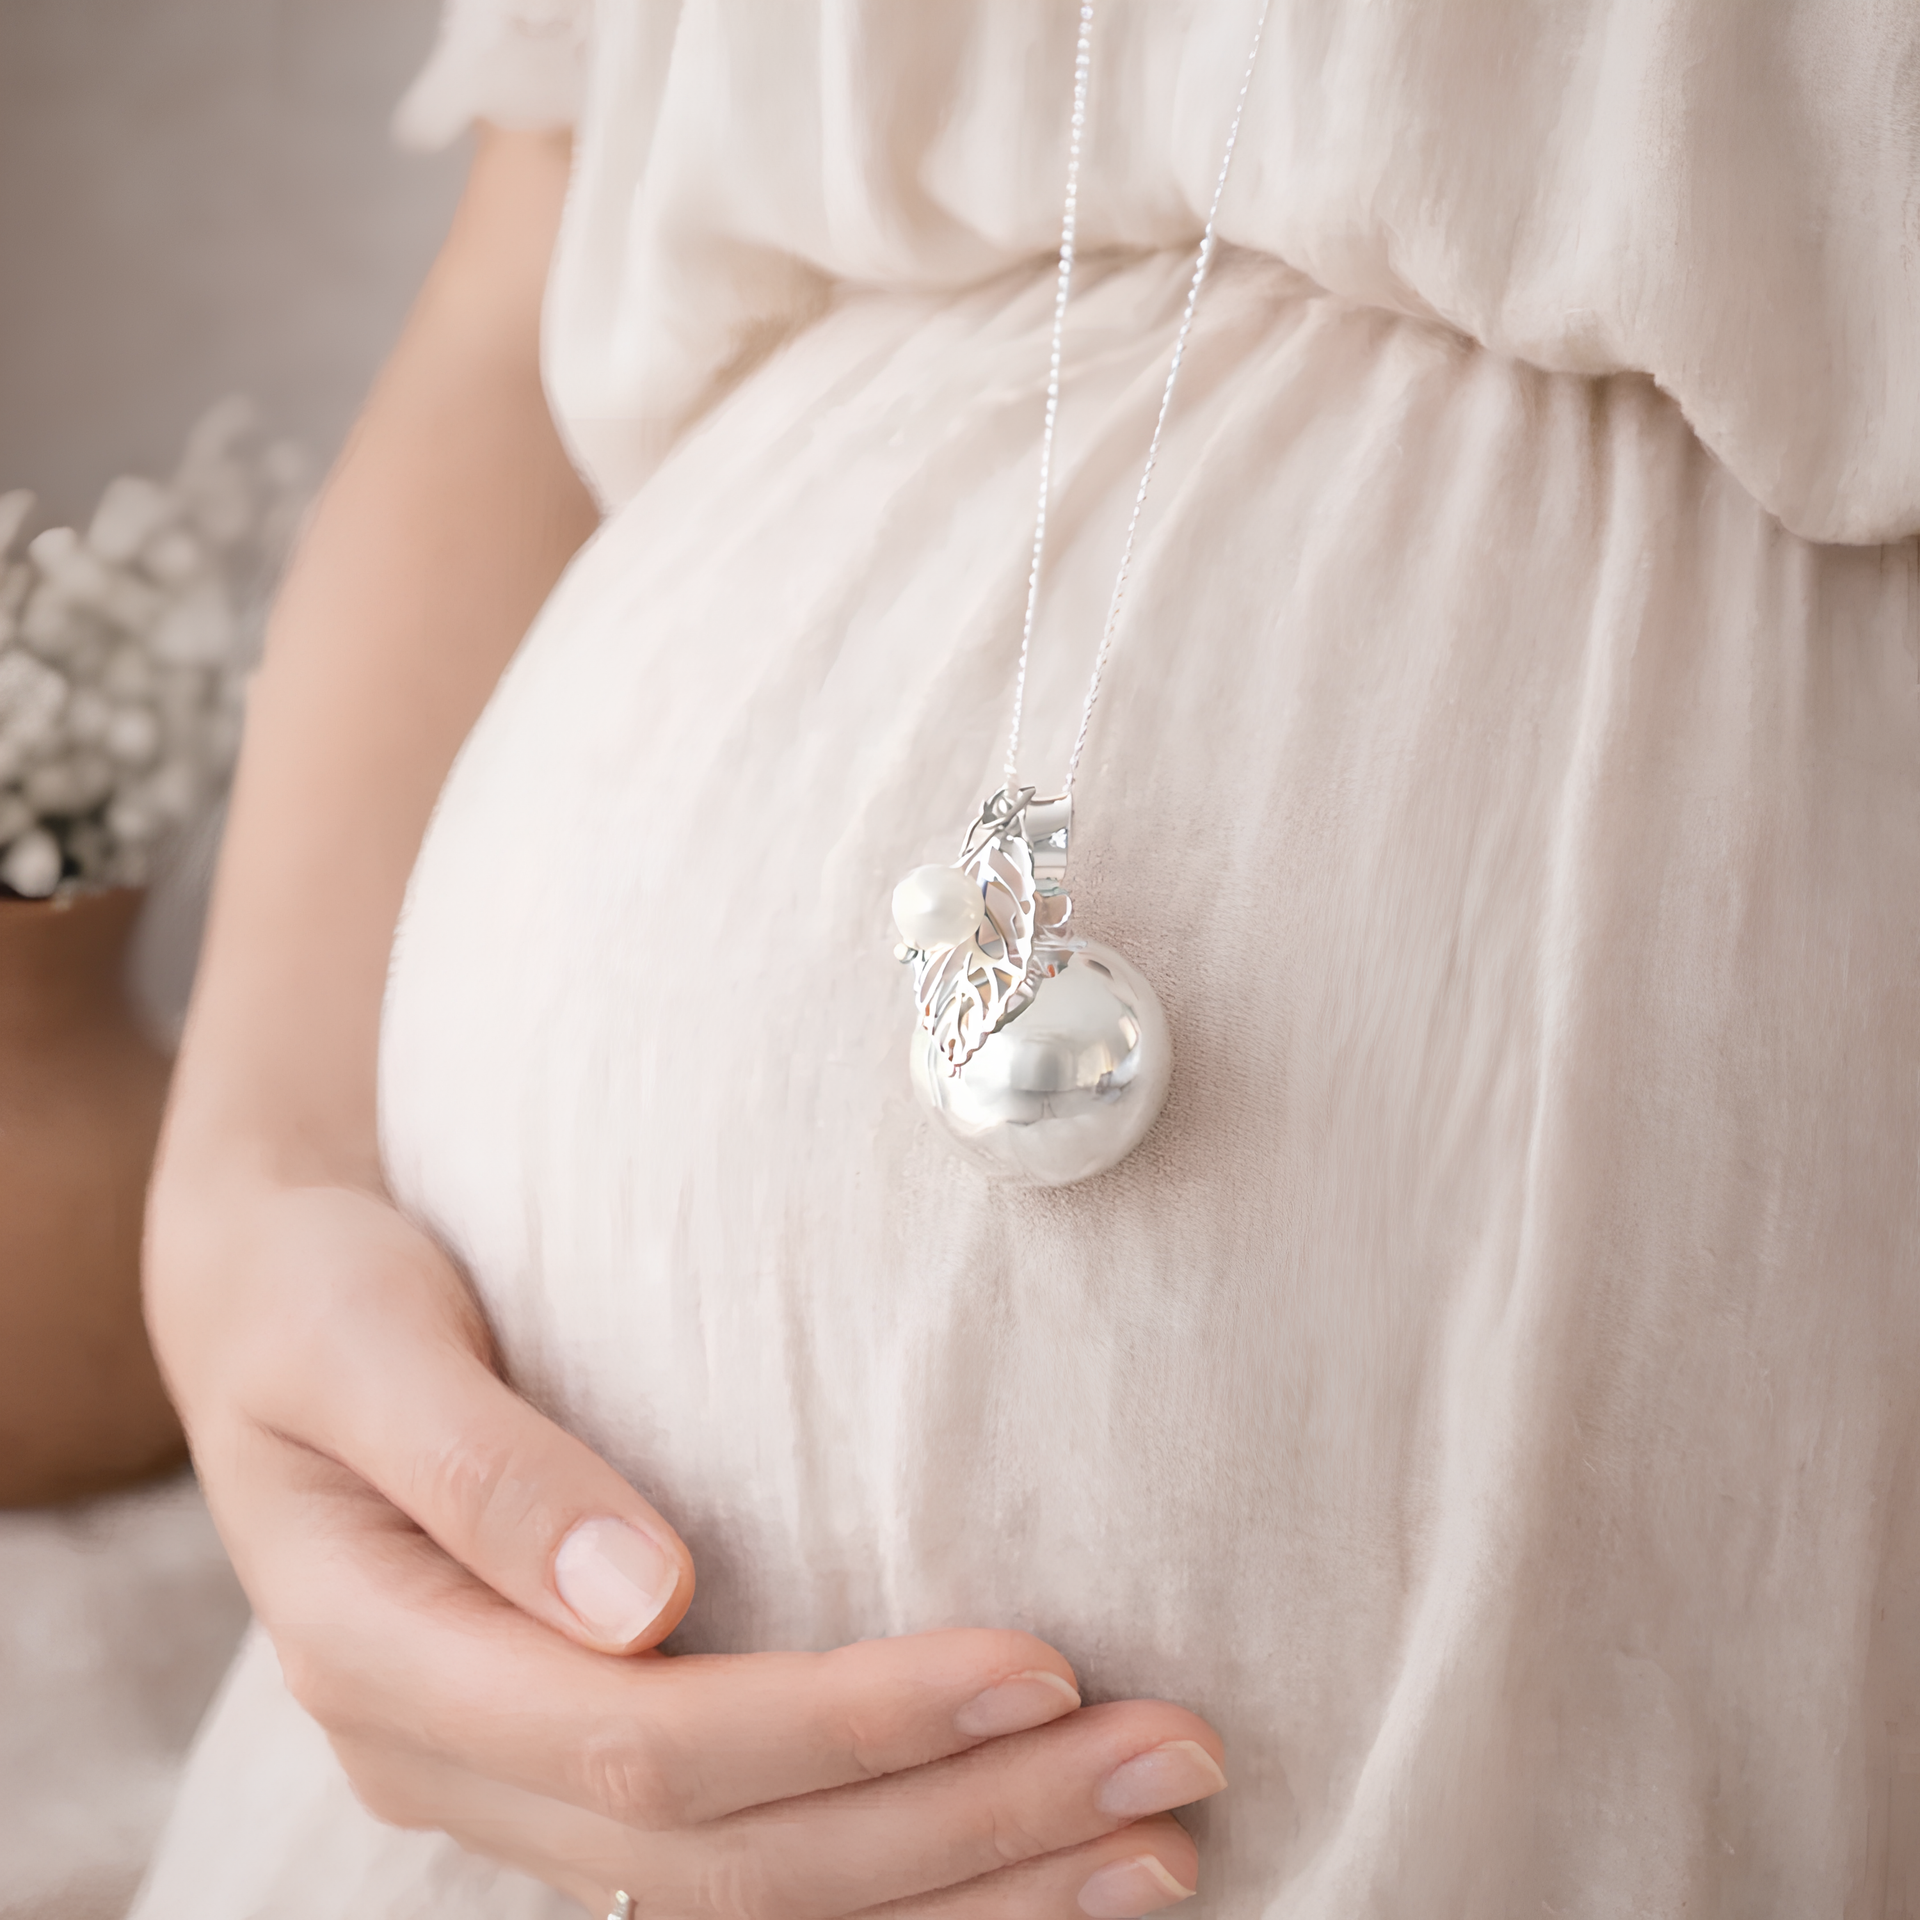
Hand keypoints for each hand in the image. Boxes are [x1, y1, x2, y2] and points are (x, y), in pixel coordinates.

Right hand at [146, 1174, 1225, 1915]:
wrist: (266, 1308)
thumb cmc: (321, 1291)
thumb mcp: (358, 1341)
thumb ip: (482, 1470)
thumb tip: (638, 1600)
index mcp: (392, 1665)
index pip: (651, 1749)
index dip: (851, 1726)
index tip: (1046, 1665)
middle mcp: (456, 1762)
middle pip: (734, 1862)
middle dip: (966, 1830)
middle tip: (1176, 1771)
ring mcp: (513, 1782)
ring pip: (754, 1904)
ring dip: (965, 1887)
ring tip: (1156, 1853)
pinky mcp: (573, 1762)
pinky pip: (746, 1867)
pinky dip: (902, 1880)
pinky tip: (1031, 1861)